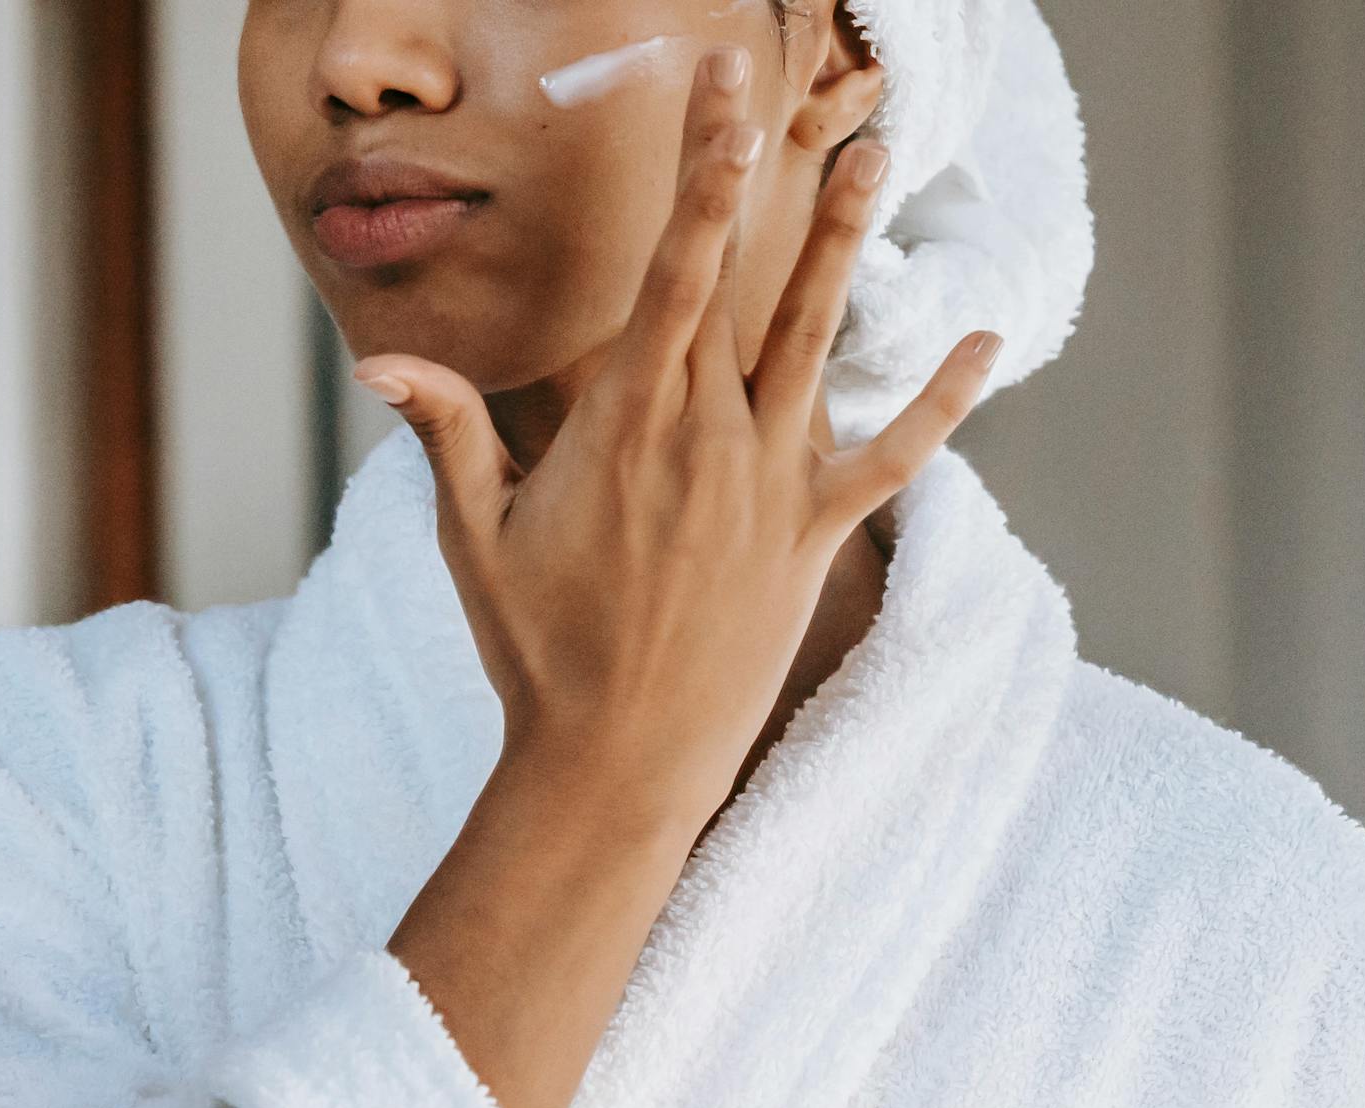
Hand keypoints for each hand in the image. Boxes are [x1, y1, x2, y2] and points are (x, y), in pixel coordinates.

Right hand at [352, 43, 1004, 828]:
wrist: (620, 764)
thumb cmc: (539, 652)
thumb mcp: (475, 542)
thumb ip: (449, 437)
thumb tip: (381, 361)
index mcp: (628, 422)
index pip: (673, 267)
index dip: (697, 168)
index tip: (711, 88)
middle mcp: (711, 436)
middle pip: (744, 280)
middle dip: (757, 173)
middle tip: (779, 87)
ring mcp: (772, 485)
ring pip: (819, 342)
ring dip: (846, 248)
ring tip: (874, 157)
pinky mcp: (814, 537)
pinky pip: (892, 457)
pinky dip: (940, 402)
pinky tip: (983, 342)